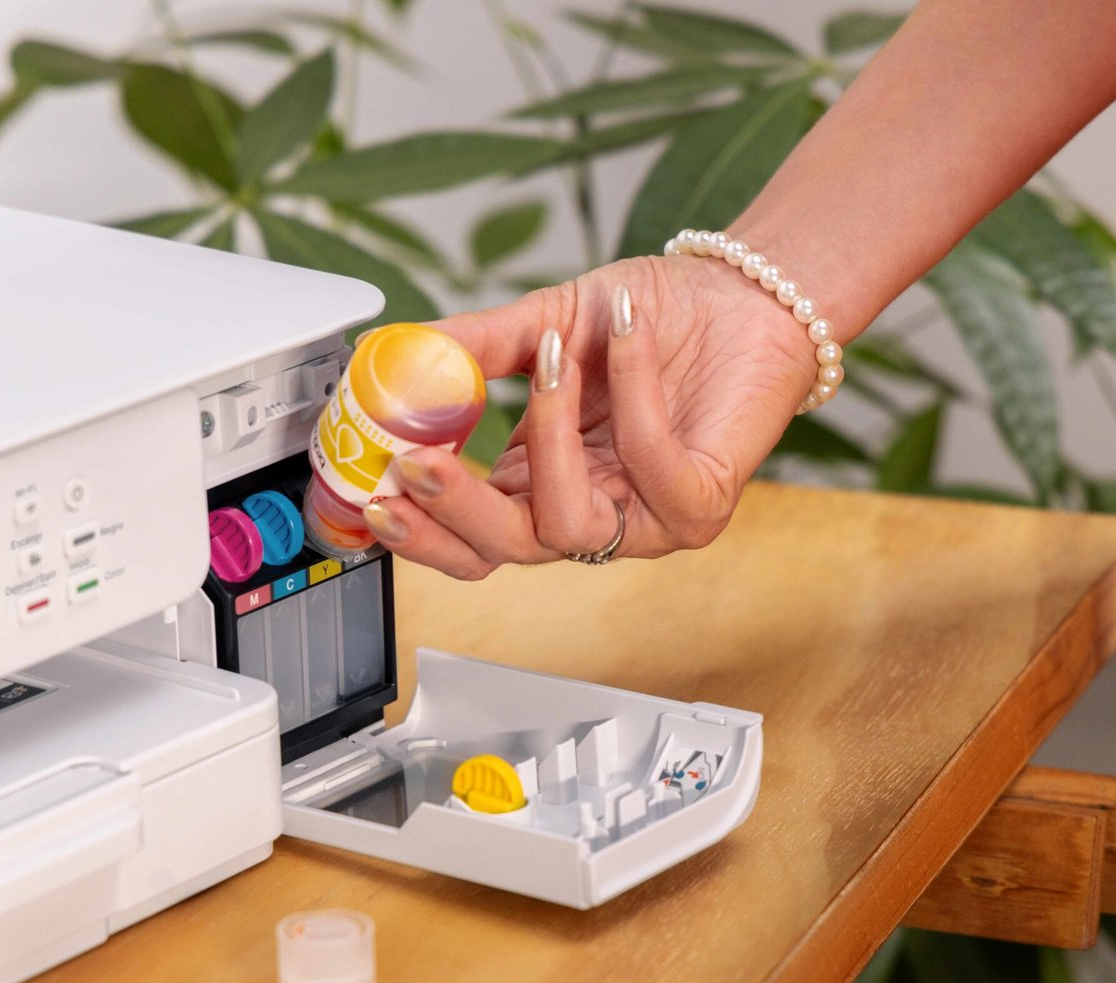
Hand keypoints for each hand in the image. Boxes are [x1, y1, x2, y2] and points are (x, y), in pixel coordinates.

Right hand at [363, 254, 817, 578]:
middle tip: (418, 463)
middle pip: (503, 551)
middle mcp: (589, 514)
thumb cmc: (654, 319)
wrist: (745, 297)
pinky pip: (650, 468)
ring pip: (568, 527)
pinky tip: (623, 336)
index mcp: (539, 485)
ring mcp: (646, 521)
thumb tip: (397, 354)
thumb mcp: (545, 322)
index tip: (369, 488)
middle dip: (453, 512)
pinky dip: (632, 396)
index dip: (415, 526)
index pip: (466, 536)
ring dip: (548, 438)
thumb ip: (475, 346)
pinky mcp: (702, 502)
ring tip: (551, 358)